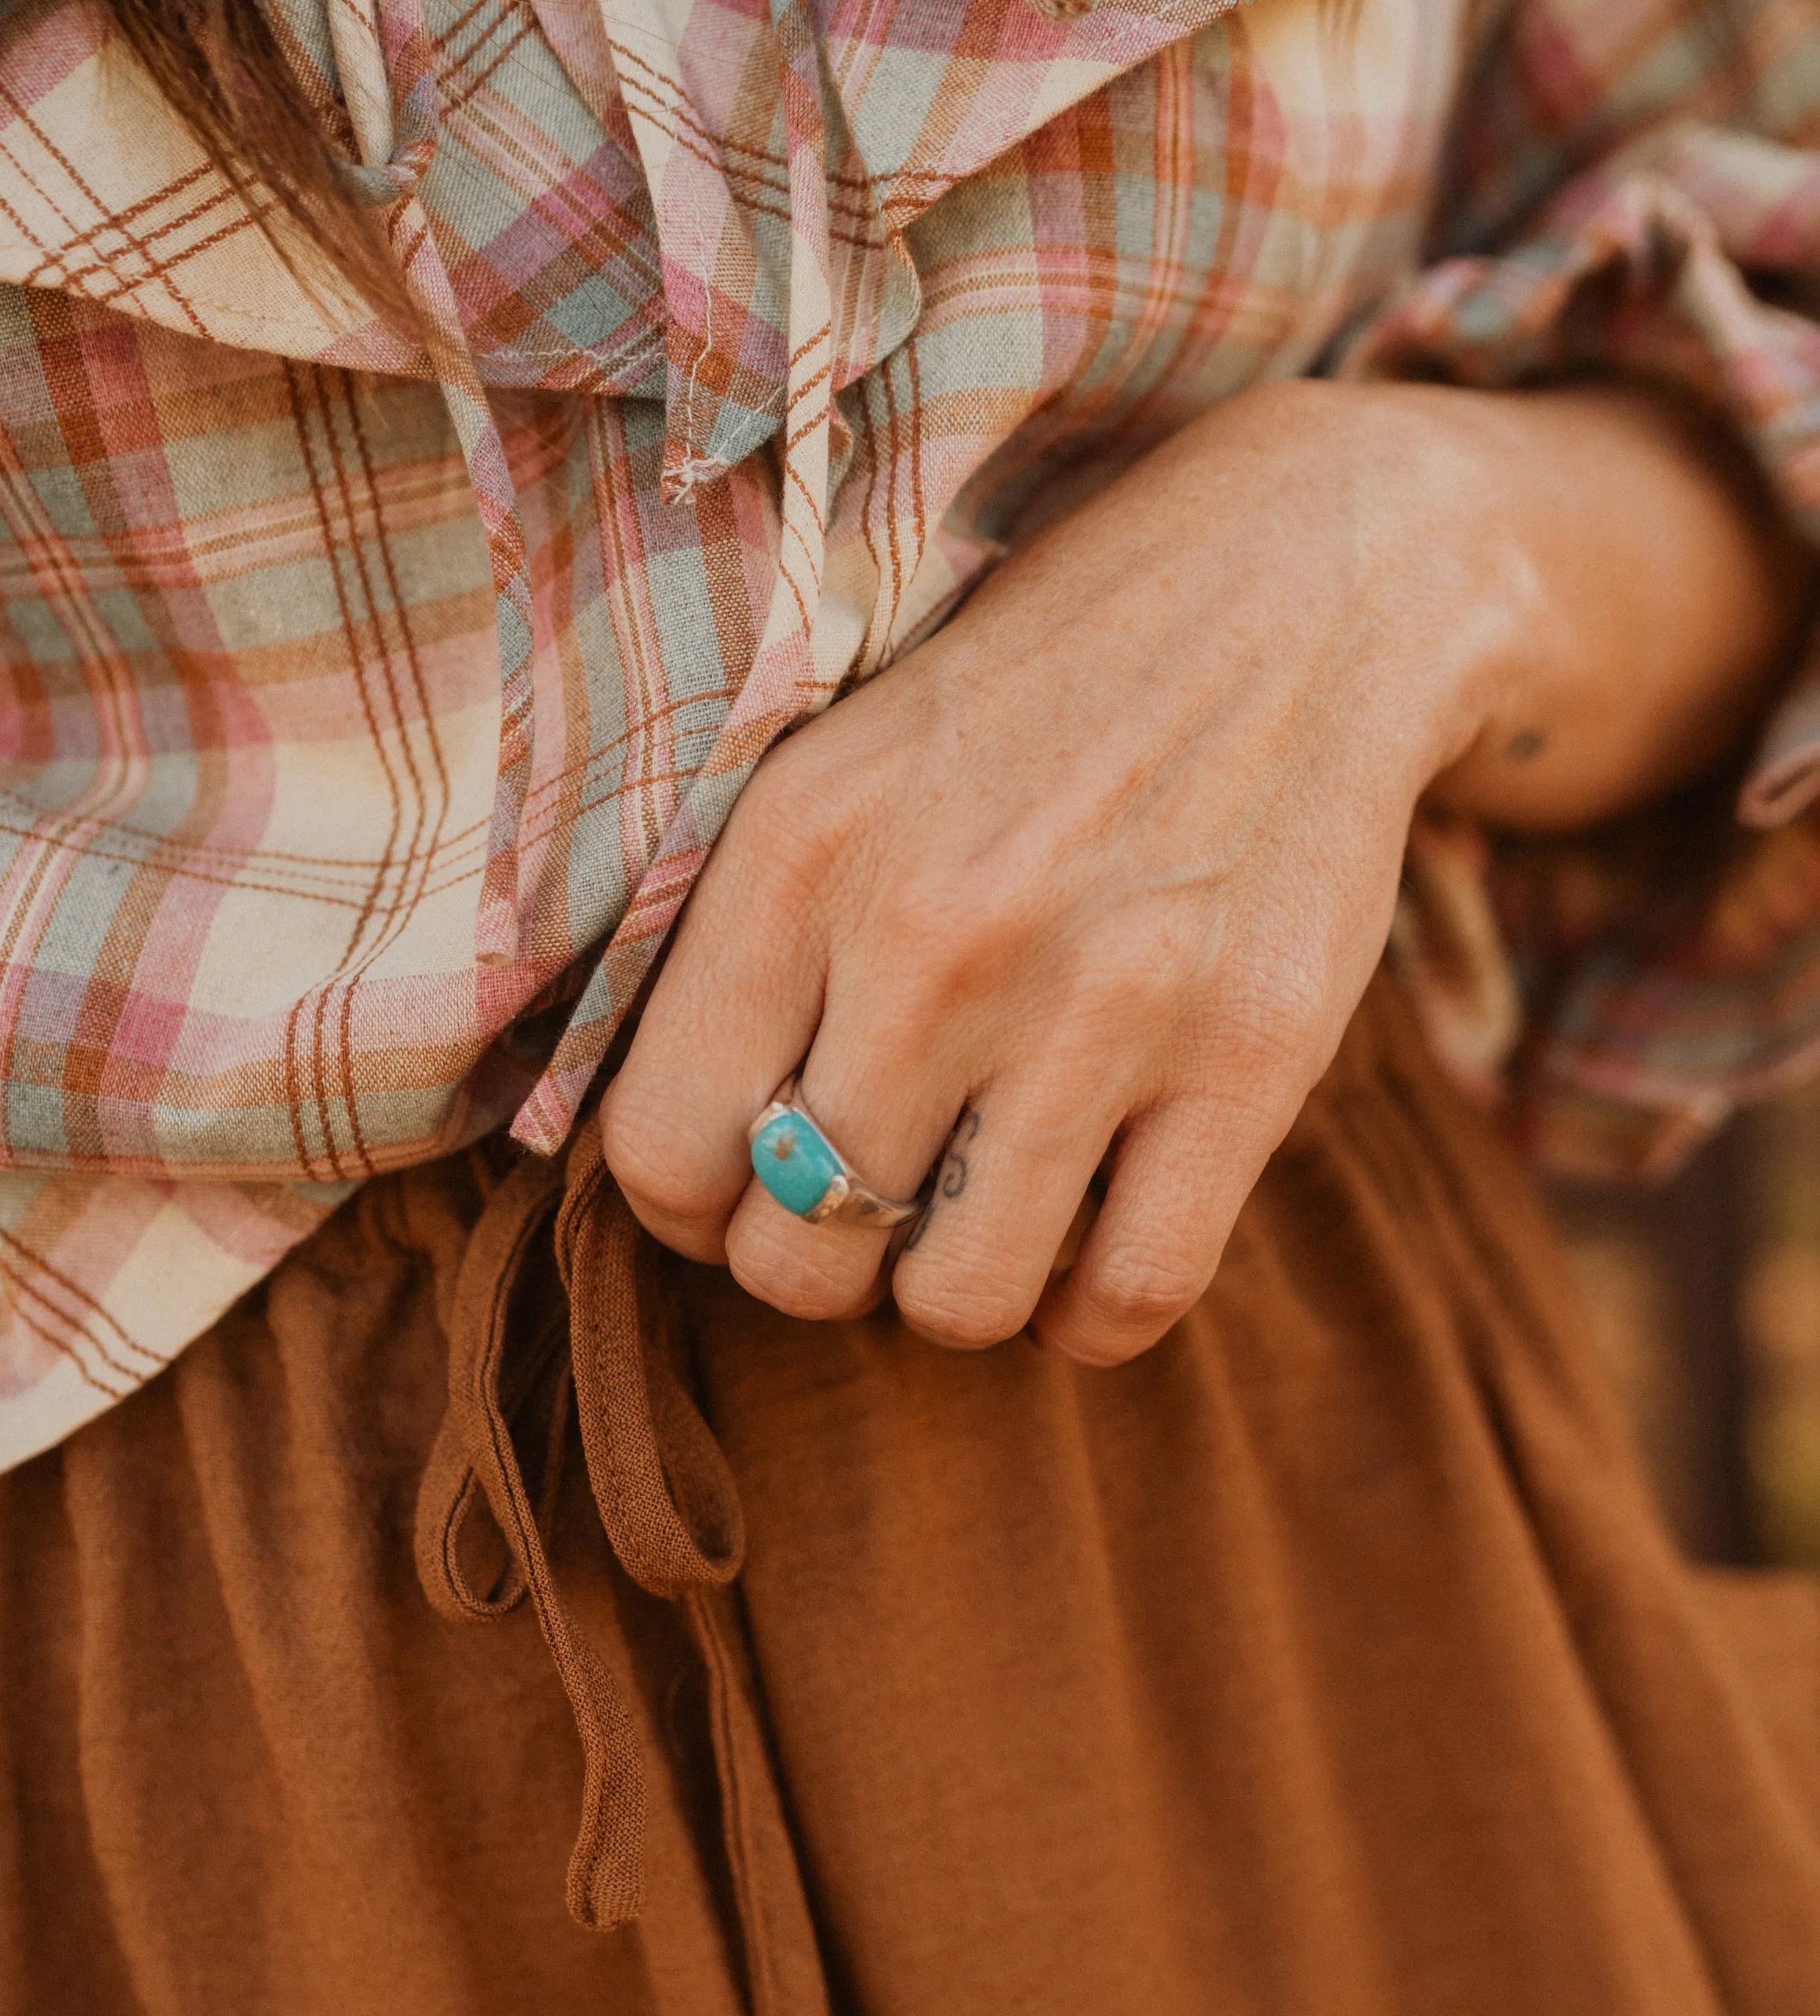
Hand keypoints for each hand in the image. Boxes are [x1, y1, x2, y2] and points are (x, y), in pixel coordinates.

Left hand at [603, 377, 1801, 1362]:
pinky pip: (1128, 1297)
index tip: (747, 1182)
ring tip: (977, 1213)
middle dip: (823, 1259)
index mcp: (804, 849)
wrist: (1306, 583)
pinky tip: (1085, 1239)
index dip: (693, 1207)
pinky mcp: (1253, 1058)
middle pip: (799, 1254)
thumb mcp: (839, 765)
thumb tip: (672, 1171)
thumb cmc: (1040, 700)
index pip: (662, 1150)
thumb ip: (739, 945)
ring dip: (956, 1289)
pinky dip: (1090, 1311)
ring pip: (960, 1304)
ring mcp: (1105, 1004)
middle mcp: (938, 934)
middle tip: (875, 1198)